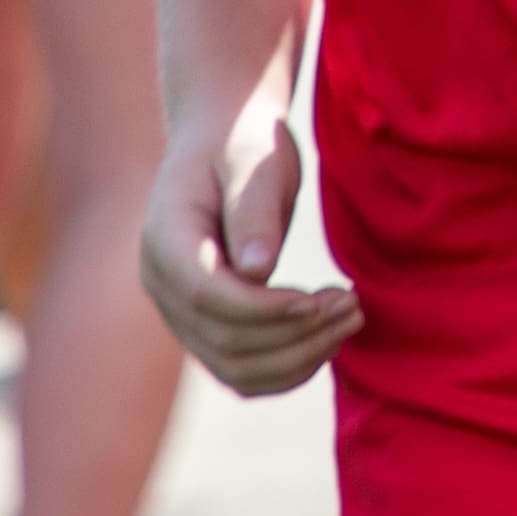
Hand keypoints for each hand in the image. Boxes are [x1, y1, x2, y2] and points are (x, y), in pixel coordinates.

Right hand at [141, 106, 364, 396]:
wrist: (225, 144)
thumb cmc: (243, 143)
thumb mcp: (253, 160)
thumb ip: (253, 211)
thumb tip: (257, 271)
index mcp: (165, 240)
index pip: (207, 296)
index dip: (265, 308)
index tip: (320, 298)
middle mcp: (163, 286)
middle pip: (225, 341)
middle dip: (295, 334)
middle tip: (353, 306)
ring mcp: (181, 313)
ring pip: (235, 368)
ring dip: (298, 357)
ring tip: (349, 320)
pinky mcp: (207, 327)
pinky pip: (242, 372)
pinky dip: (287, 370)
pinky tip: (328, 341)